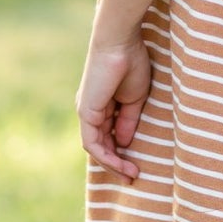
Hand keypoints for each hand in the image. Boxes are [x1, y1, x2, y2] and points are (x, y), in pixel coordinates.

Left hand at [76, 35, 151, 180]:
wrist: (120, 44)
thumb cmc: (131, 64)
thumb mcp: (135, 100)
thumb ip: (128, 122)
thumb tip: (124, 144)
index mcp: (102, 105)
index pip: (108, 136)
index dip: (121, 153)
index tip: (136, 166)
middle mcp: (91, 111)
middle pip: (100, 145)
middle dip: (116, 163)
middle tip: (133, 177)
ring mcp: (86, 112)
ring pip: (95, 148)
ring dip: (112, 164)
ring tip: (130, 174)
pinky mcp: (86, 113)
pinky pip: (93, 143)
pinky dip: (106, 156)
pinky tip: (121, 163)